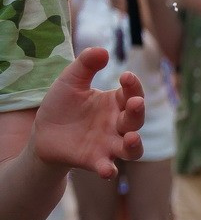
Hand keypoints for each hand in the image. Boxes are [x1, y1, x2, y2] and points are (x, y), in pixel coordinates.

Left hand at [32, 48, 143, 178]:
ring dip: (135, 144)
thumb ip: (85, 65)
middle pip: (136, 120)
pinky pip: (108, 167)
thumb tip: (102, 50)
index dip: (134, 86)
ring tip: (131, 138)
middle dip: (138, 111)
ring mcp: (109, 145)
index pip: (131, 94)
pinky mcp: (96, 161)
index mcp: (114, 104)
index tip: (125, 76)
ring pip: (132, 148)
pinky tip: (107, 169)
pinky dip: (109, 169)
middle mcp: (117, 125)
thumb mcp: (70, 81)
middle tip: (135, 102)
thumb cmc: (62, 106)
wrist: (44, 134)